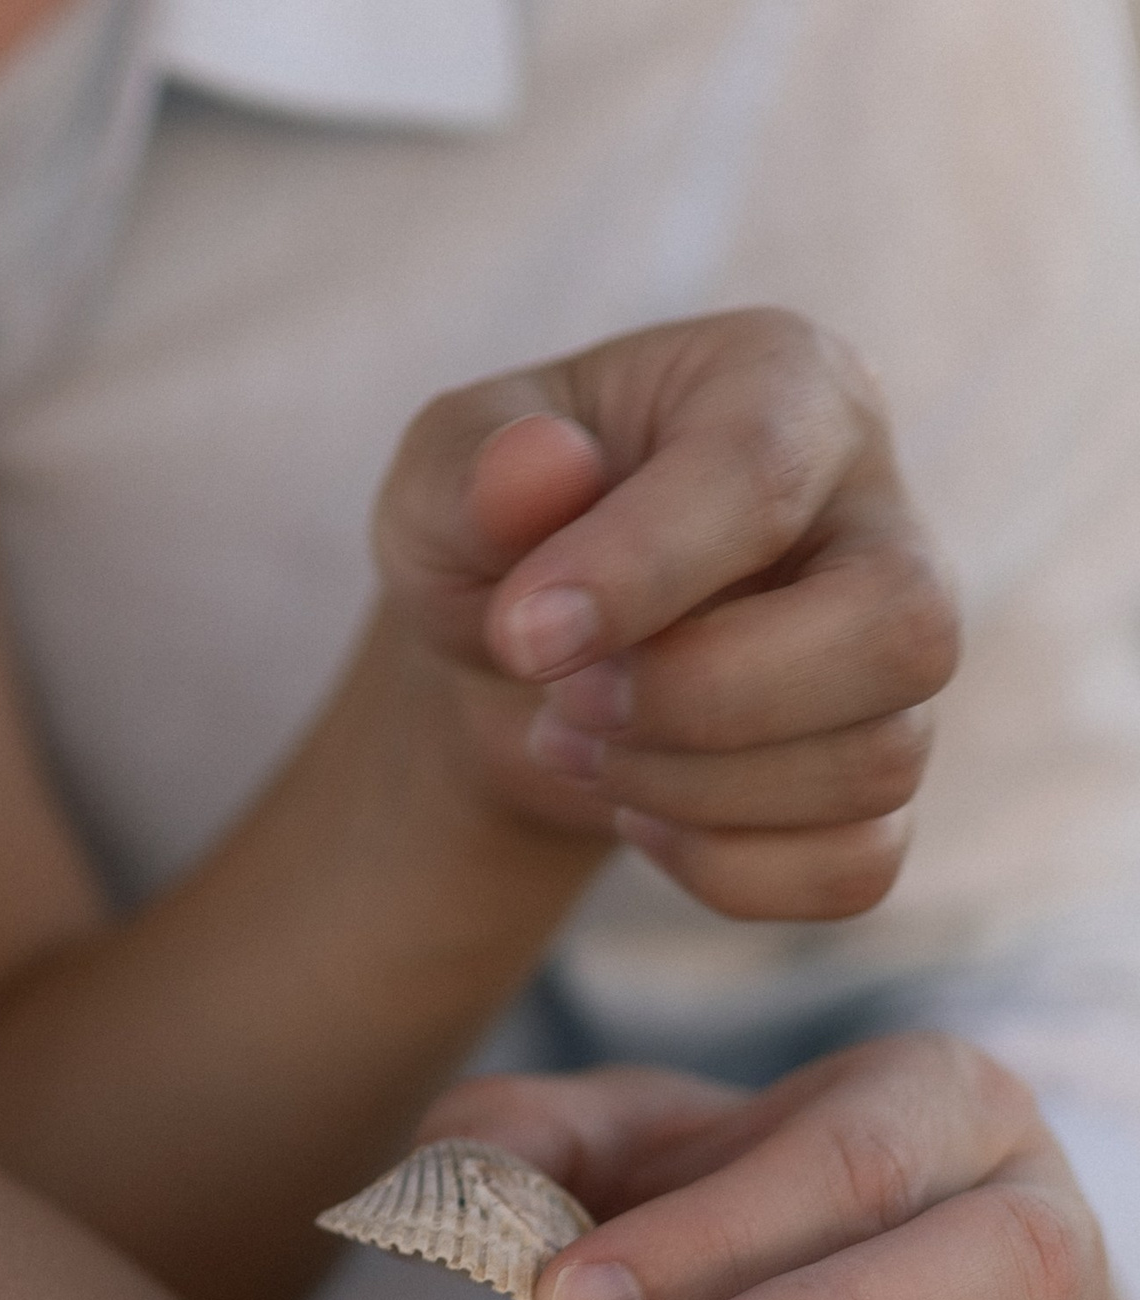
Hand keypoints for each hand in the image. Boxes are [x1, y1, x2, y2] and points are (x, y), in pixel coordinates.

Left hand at [373, 310, 956, 921]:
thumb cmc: (494, 540)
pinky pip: (855, 865)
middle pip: (898, 631)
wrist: (520, 663)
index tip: (521, 636)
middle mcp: (879, 516)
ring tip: (575, 743)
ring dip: (691, 791)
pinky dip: (727, 870)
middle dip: (704, 699)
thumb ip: (472, 468)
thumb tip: (539, 472)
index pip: (763, 476)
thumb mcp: (442, 483)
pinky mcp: (876, 778)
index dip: (638, 574)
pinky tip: (644, 818)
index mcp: (789, 389)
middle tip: (569, 698)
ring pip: (877, 761)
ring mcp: (895, 660)